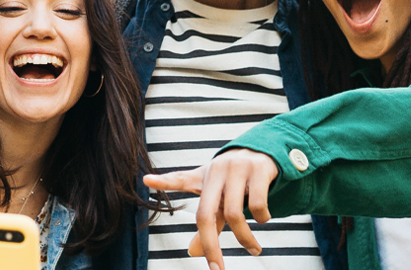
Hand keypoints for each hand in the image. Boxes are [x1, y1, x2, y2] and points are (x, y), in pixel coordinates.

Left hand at [143, 149, 278, 269]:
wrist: (264, 152)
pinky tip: (264, 218)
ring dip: (245, 238)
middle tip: (217, 268)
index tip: (147, 181)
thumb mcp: (219, 198)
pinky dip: (261, 218)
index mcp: (203, 177)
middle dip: (210, 246)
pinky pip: (257, 204)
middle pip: (206, 214)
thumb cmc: (234, 180)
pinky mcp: (258, 169)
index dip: (163, 182)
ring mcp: (237, 168)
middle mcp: (216, 170)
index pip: (179, 179)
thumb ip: (207, 224)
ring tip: (254, 249)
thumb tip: (192, 253)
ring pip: (235, 214)